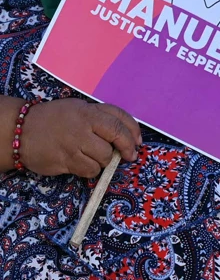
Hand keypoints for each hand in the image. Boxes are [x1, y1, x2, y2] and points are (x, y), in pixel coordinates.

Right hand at [18, 99, 140, 177]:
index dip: (134, 132)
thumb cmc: (55, 119)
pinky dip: (91, 170)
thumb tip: (128, 133)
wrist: (21, 130)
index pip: (120, 121)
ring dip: (104, 161)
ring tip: (94, 156)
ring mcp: (73, 145)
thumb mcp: (79, 108)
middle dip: (126, 149)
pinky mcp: (64, 161)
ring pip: (104, 158)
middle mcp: (83, 127)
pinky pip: (89, 170)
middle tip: (127, 156)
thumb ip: (102, 117)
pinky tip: (83, 164)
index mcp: (89, 112)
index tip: (138, 142)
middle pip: (116, 139)